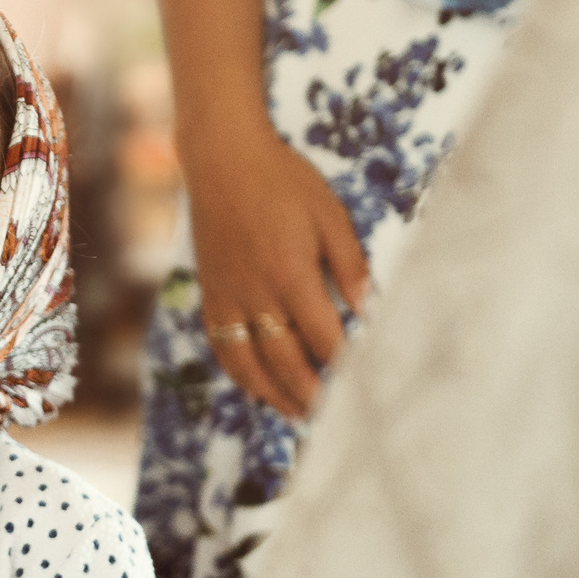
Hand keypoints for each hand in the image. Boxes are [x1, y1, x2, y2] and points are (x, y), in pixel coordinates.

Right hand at [178, 126, 370, 419]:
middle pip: (284, 359)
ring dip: (274, 393)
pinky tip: (258, 384)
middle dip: (311, 392)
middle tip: (335, 418)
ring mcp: (227, 296)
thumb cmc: (283, 180)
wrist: (222, 159)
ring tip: (298, 413)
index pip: (323, 335)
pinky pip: (221, 344)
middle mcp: (255, 292)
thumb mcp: (330, 214)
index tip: (365, 387)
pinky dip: (240, 371)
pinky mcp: (210, 293)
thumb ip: (350, 264)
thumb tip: (368, 310)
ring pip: (248, 361)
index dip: (344, 366)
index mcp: (290, 272)